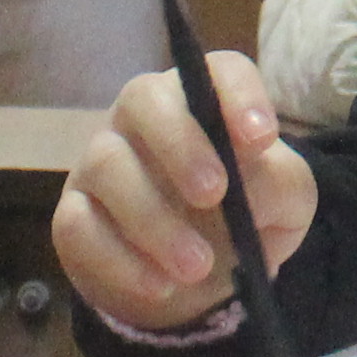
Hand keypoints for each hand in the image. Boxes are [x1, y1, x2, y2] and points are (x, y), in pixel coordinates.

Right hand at [53, 52, 314, 341]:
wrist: (198, 278)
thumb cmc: (245, 217)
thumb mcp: (284, 204)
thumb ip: (279, 184)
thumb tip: (250, 186)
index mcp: (204, 99)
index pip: (218, 70)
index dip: (238, 95)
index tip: (262, 139)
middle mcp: (143, 116)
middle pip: (143, 97)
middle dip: (179, 144)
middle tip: (214, 195)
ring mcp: (100, 160)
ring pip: (106, 164)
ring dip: (153, 219)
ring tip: (197, 266)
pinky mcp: (73, 214)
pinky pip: (78, 225)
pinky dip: (120, 260)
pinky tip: (159, 285)